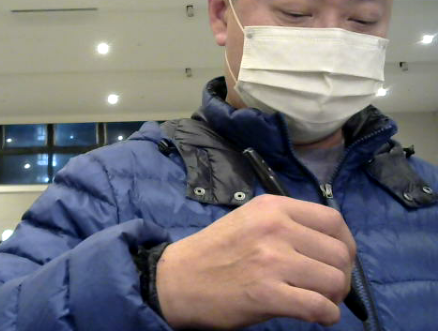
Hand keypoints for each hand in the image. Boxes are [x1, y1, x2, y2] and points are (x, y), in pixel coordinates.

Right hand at [155, 195, 355, 329]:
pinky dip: (327, 316)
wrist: (179, 278)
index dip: (346, 243)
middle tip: (328, 288)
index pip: (333, 220)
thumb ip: (287, 224)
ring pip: (335, 280)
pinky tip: (319, 317)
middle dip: (342, 275)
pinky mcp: (267, 293)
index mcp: (272, 207)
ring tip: (320, 301)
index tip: (340, 260)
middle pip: (339, 252)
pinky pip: (319, 307)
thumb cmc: (216, 250)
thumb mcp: (250, 220)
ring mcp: (272, 260)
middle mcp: (276, 228)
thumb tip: (331, 246)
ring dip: (335, 297)